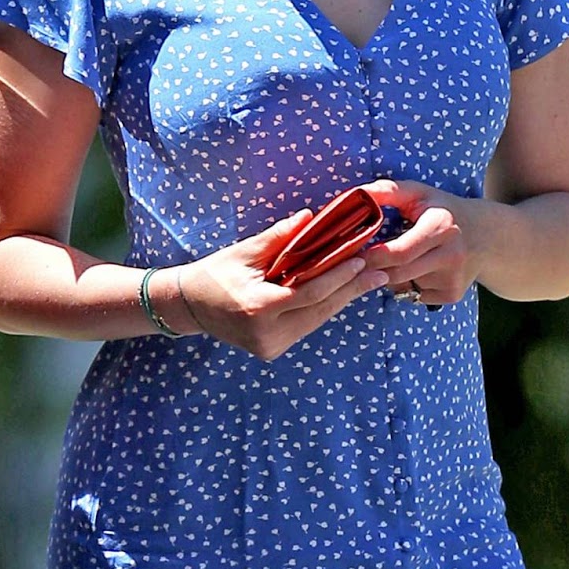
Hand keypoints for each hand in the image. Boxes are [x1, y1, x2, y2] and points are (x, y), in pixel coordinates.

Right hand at [180, 210, 388, 360]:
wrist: (188, 306)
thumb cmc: (214, 273)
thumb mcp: (244, 251)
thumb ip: (279, 237)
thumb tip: (311, 218)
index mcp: (258, 307)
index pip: (310, 291)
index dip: (339, 276)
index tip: (362, 261)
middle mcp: (266, 333)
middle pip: (320, 310)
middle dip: (351, 290)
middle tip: (380, 274)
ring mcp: (269, 347)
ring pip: (317, 320)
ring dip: (342, 300)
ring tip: (368, 282)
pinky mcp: (272, 351)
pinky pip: (305, 326)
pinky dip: (323, 308)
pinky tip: (342, 294)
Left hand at [360, 179, 481, 306]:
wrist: (486, 237)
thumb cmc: (443, 210)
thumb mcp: (420, 193)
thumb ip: (387, 191)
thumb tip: (357, 195)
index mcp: (441, 227)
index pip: (399, 253)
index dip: (372, 256)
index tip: (355, 252)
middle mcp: (451, 256)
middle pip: (397, 274)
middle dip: (374, 269)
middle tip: (360, 261)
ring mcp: (453, 278)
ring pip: (403, 286)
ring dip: (390, 276)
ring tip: (397, 258)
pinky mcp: (453, 295)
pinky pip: (415, 295)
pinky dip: (407, 286)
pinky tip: (417, 269)